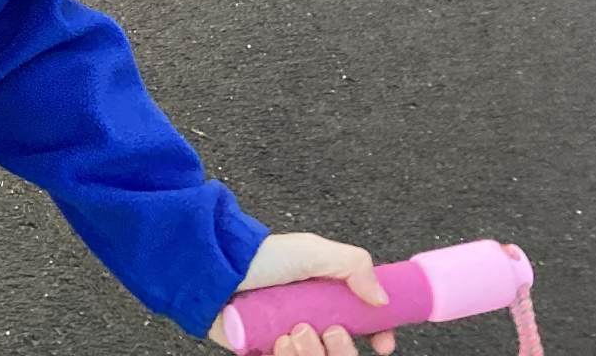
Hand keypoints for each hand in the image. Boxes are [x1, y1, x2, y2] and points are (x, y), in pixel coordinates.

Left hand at [206, 232, 395, 355]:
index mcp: (323, 296)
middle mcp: (308, 319)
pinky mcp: (263, 351)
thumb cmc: (260, 256)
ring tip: (293, 333)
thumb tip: (381, 299)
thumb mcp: (312, 251)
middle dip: (341, 349)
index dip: (376, 335)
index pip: (362, 325)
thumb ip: (353, 265)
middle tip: (329, 331)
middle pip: (341, 351)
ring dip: (313, 353)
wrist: (213, 269)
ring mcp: (286, 338)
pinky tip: (278, 342)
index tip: (382, 344)